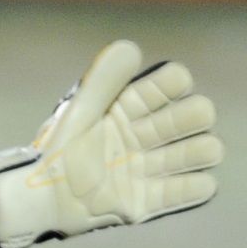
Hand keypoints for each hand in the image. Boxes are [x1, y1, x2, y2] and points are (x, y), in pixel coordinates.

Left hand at [0, 40, 222, 247]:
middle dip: (194, 115)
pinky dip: (199, 186)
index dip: (175, 83)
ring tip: (186, 156)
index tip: (170, 87)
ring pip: (203, 150)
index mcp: (130, 108)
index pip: (173, 83)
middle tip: (164, 130)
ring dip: (202, 150)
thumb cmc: (58, 150)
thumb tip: (131, 47)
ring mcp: (149, 168)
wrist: (43, 197)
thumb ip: (103, 81)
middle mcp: (145, 135)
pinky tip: (195, 182)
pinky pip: (191, 190)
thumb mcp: (80, 111)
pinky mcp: (147, 201)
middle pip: (196, 114)